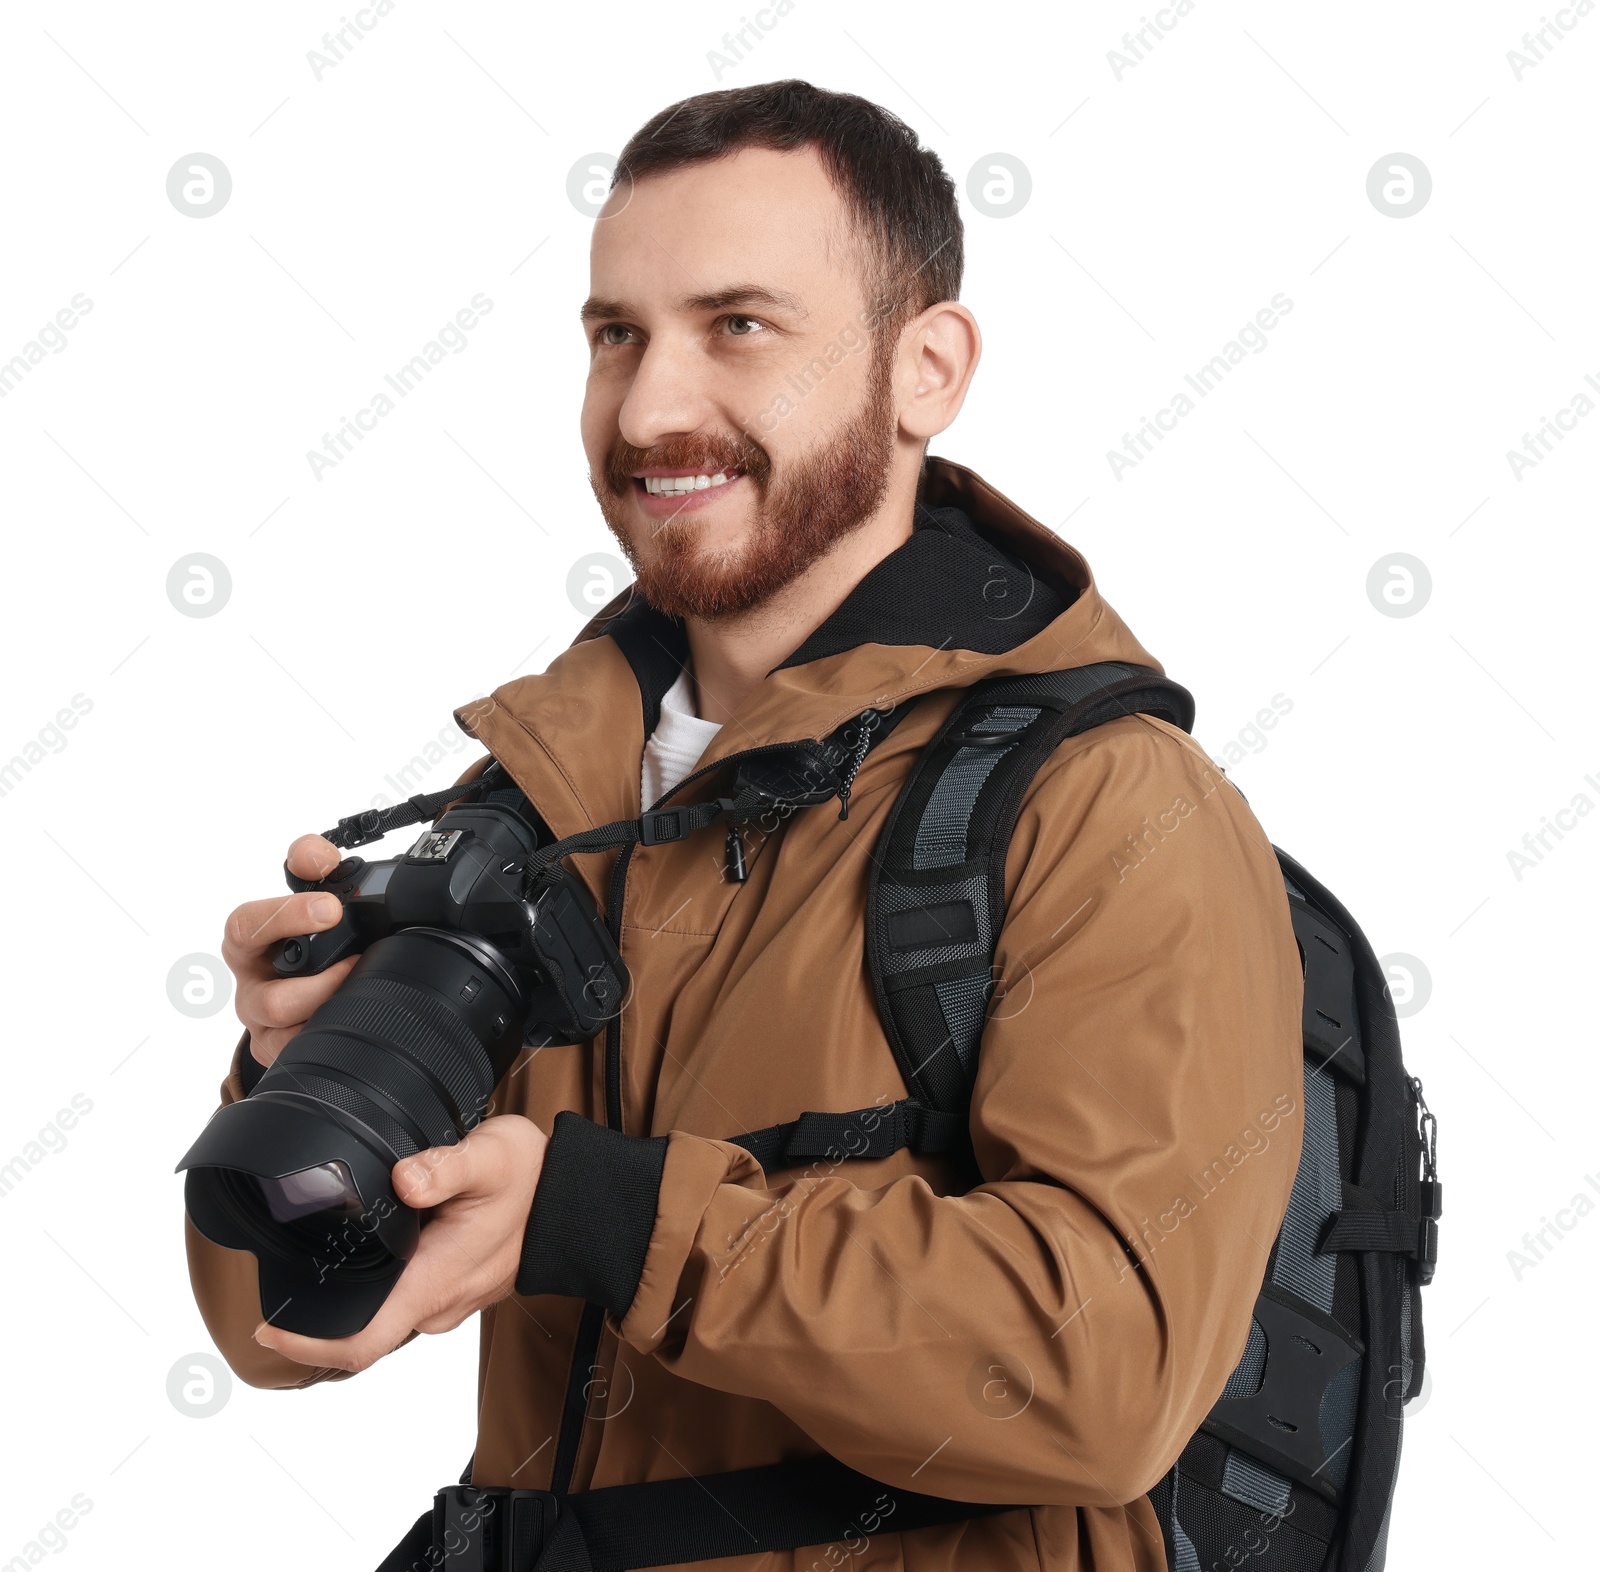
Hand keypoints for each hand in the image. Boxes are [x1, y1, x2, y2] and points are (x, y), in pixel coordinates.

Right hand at [222, 834, 355, 1069]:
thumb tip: (315, 855)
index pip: (245, 926)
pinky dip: (327, 1037)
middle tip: (358, 960)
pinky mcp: (280, 1053)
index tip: (330, 908)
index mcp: (249, 942)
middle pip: (270, 999)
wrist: (307, 986)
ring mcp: (265, 1027)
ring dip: (329, 1009)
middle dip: (319, 982)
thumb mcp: (308, 892)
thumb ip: (310, 862)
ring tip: (361, 987)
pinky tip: (353, 1018)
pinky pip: (298, 1055)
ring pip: (291, 1036)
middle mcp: (252, 988)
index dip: (284, 916)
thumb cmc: (306, 937)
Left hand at [253, 1114, 548, 1371]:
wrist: (581, 1199)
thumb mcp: (493, 1156)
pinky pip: (406, 1299)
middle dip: (318, 1316)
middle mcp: (438, 1304)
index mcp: (435, 1281)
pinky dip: (380, 1284)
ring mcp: (449, 1300)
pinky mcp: (456, 1287)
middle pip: (363, 1332)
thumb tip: (405, 1179)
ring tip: (317, 1258)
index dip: (308, 1343)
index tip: (268, 1325)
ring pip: (384, 1314)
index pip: (361, 1342)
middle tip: (279, 1280)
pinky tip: (370, 1249)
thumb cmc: (538, 1179)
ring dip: (352, 1297)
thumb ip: (447, 1166)